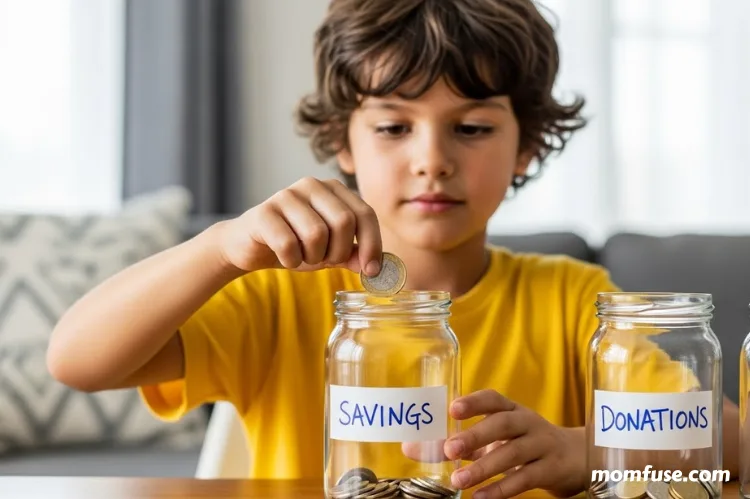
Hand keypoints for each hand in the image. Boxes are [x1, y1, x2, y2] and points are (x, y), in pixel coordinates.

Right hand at [217, 177, 382, 274]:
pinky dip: (291, 260)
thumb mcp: (329, 251)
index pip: (365, 214)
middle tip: (324, 260)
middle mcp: (312, 185)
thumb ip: (353, 254)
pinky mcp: (264, 212)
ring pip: (316, 234)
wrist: (250, 246)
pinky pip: (288, 244)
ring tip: (303, 256)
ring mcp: (286, 195)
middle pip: (344, 222)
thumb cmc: (294, 244)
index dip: (372, 244)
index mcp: (333, 189)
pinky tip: (285, 257)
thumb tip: (376, 267)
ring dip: (312, 257)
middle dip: (338, 252)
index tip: (371, 271)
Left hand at [443, 390, 585, 497]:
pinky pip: (525, 478)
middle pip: (502, 424)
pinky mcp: (550, 469)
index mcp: (511, 409)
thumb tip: (412, 448)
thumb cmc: (523, 443)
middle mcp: (527, 422)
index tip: (453, 409)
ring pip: (512, 453)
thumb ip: (459, 444)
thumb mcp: (495, 439)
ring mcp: (541, 445)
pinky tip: (481, 496)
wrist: (573, 458)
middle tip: (450, 449)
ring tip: (458, 480)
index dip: (474, 402)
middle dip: (475, 436)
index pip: (493, 399)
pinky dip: (502, 488)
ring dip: (484, 468)